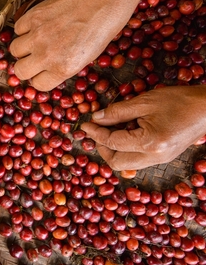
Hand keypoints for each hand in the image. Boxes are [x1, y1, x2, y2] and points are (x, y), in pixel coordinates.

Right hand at [10, 0, 165, 90]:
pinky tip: (36, 25)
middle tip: (33, 59)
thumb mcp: (88, 56)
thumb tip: (50, 68)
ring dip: (22, 47)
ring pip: (14, 50)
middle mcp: (46, 55)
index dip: (40, 78)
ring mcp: (37, 35)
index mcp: (63, 69)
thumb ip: (65, 65)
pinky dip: (24, 28)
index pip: (38, 85)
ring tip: (34, 40)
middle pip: (20, 71)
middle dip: (26, 67)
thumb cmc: (103, 25)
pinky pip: (18, 28)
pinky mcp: (32, 16)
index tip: (42, 72)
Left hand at [81, 86, 205, 169]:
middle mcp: (154, 157)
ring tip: (110, 130)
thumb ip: (117, 112)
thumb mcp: (145, 101)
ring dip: (113, 150)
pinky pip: (137, 160)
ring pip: (126, 164)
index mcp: (149, 143)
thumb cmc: (180, 100)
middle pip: (116, 162)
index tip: (85, 125)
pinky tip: (125, 133)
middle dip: (102, 147)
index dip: (95, 133)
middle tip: (96, 131)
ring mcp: (161, 160)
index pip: (112, 142)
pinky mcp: (164, 158)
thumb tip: (96, 118)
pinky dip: (126, 150)